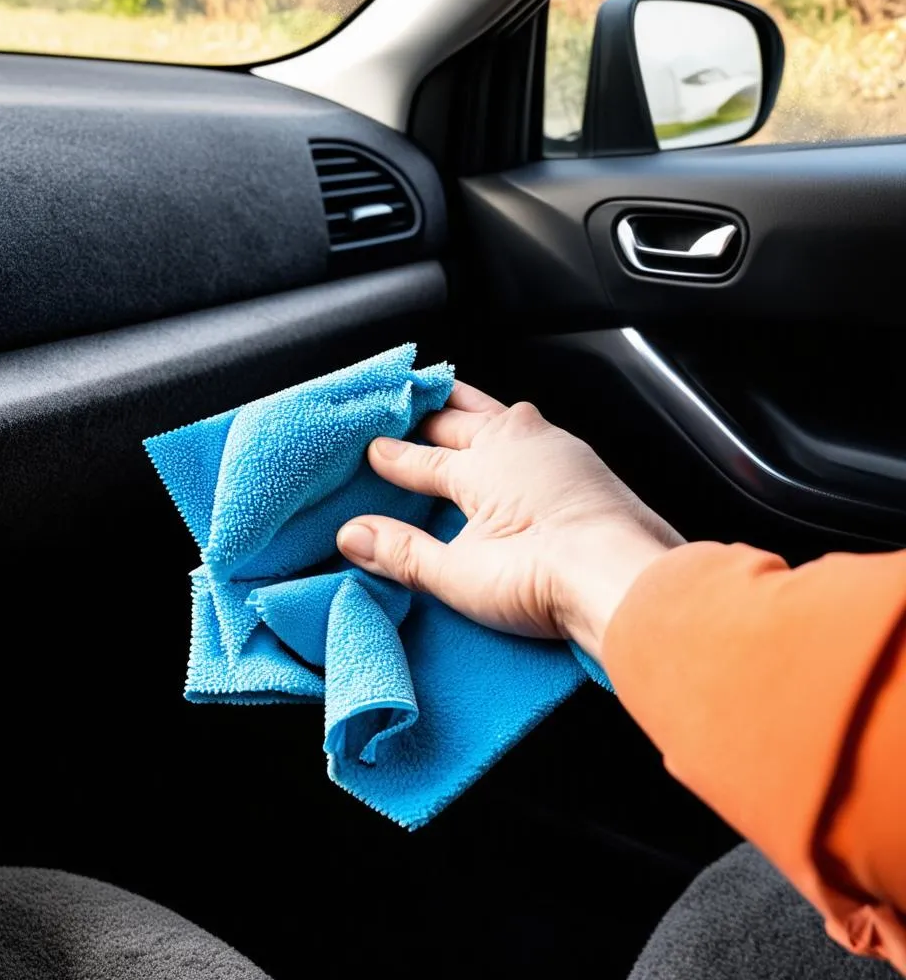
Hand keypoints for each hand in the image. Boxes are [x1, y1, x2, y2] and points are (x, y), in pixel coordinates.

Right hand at [336, 381, 682, 659]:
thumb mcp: (458, 574)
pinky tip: (517, 440)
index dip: (390, 456)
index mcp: (476, 464)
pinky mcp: (583, 460)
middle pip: (456, 416)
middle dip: (426, 411)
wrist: (625, 578)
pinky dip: (513, 427)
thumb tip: (353, 536)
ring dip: (472, 408)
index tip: (371, 451)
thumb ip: (402, 552)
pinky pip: (535, 429)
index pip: (418, 457)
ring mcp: (553, 444)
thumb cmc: (547, 575)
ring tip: (454, 404)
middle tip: (404, 401)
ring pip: (498, 412)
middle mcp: (514, 440)